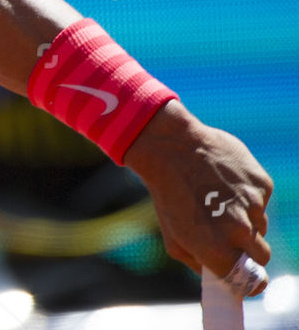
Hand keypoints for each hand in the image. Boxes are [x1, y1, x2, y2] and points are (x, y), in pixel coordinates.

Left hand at [124, 100, 273, 292]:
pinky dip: (247, 196)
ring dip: (245, 220)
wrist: (170, 148)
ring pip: (260, 226)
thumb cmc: (168, 195)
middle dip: (250, 252)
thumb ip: (199, 264)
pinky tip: (223, 182)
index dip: (252, 282)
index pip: (253, 282)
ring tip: (218, 201)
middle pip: (262, 256)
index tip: (249, 278)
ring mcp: (254, 206)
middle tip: (231, 237)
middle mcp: (240, 231)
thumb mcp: (173, 238)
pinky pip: (261, 201)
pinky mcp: (262, 184)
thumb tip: (222, 278)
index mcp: (217, 249)